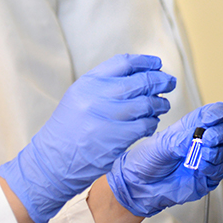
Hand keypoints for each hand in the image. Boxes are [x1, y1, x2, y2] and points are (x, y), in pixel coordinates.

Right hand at [0, 54, 175, 222]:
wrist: (52, 161)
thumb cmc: (69, 128)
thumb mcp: (80, 96)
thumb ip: (105, 84)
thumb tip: (140, 75)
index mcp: (89, 82)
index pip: (124, 62)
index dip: (145, 62)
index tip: (157, 65)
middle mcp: (98, 96)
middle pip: (140, 81)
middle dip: (160, 81)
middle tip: (169, 83)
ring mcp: (108, 117)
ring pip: (147, 104)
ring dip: (159, 104)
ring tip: (162, 105)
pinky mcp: (117, 138)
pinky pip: (145, 125)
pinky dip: (152, 123)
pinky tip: (151, 123)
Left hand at [106, 102, 222, 216]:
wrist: (139, 186)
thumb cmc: (146, 160)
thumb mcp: (163, 143)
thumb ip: (184, 138)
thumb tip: (201, 136)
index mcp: (192, 125)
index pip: (216, 113)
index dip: (218, 113)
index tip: (211, 119)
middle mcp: (202, 140)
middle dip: (221, 133)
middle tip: (208, 138)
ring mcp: (206, 158)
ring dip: (216, 152)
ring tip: (199, 154)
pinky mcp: (207, 177)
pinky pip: (220, 170)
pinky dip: (213, 168)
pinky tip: (200, 167)